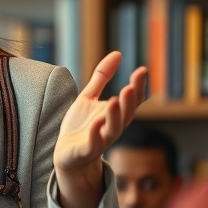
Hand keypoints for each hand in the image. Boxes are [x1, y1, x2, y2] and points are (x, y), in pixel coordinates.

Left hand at [53, 51, 146, 207]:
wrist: (65, 153)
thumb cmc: (80, 125)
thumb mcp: (89, 96)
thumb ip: (102, 77)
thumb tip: (118, 53)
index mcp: (115, 115)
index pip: (131, 101)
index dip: (138, 87)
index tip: (142, 70)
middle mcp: (111, 128)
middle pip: (126, 115)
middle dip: (129, 102)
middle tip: (130, 86)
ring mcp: (100, 140)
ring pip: (113, 130)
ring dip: (115, 116)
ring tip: (115, 99)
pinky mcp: (85, 151)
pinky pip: (93, 144)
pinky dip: (95, 134)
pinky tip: (95, 123)